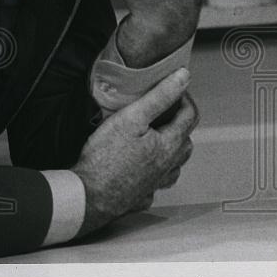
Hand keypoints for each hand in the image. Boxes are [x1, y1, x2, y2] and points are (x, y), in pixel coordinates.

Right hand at [71, 68, 198, 235]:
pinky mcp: (140, 197)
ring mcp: (155, 184)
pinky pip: (156, 185)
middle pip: (185, 141)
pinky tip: (145, 169)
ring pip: (175, 165)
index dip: (184, 98)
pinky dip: (156, 175)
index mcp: (169, 145)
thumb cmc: (105, 158)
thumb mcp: (132, 117)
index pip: (190, 116)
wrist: (86, 197)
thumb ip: (160, 97)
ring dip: (172, 150)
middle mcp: (168, 166)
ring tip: (158, 138)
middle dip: (180, 123)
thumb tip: (183, 78)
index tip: (173, 90)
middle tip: (165, 112)